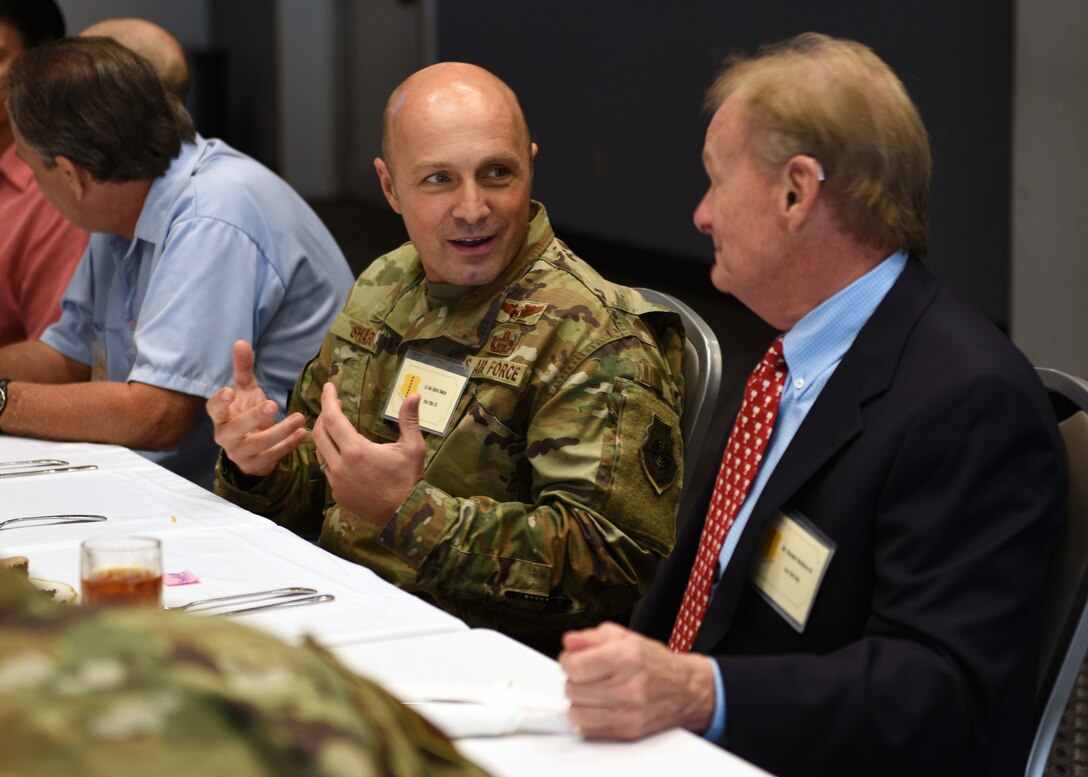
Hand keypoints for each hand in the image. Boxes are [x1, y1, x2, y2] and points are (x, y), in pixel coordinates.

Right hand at [206, 340, 306, 475]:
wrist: (252, 450)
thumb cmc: (246, 414)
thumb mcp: (245, 391)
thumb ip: (243, 369)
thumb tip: (240, 342)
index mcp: (221, 418)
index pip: (213, 410)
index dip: (219, 402)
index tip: (229, 391)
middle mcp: (226, 437)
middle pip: (236, 429)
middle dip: (254, 417)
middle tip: (273, 404)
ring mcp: (240, 453)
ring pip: (258, 444)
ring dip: (280, 431)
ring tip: (300, 417)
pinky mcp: (256, 465)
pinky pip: (273, 456)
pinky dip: (289, 445)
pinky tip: (303, 434)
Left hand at [312, 382, 425, 525]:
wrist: (404, 516)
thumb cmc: (409, 479)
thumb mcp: (413, 447)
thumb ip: (409, 419)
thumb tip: (415, 394)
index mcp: (356, 450)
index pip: (332, 418)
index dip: (328, 400)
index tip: (328, 387)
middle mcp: (340, 465)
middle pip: (319, 432)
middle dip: (324, 415)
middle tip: (333, 404)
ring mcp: (336, 481)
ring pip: (320, 451)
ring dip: (324, 435)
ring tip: (334, 425)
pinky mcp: (337, 493)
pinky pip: (327, 469)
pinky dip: (331, 455)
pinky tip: (342, 452)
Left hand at [559, 622, 715, 740]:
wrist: (685, 689)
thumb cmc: (655, 663)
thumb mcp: (625, 637)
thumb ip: (592, 637)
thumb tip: (570, 641)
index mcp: (627, 657)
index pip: (574, 666)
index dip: (569, 661)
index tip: (575, 660)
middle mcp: (629, 687)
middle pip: (572, 689)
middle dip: (575, 680)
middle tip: (587, 675)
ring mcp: (629, 712)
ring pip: (577, 713)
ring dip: (579, 702)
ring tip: (593, 692)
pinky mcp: (628, 732)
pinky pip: (588, 730)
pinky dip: (588, 719)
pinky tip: (600, 707)